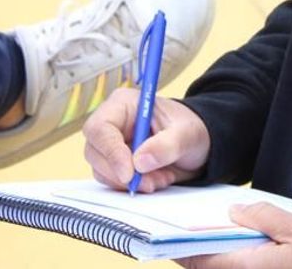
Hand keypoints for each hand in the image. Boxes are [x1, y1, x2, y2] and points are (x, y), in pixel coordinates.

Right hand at [83, 88, 210, 192]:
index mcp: (123, 104)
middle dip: (121, 173)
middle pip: (94, 152)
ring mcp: (111, 145)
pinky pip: (113, 182)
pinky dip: (134, 187)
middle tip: (150, 182)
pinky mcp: (115, 164)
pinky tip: (156, 180)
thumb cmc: (189, 129)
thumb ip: (166, 145)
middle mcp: (112, 123)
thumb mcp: (187, 134)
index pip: (100, 128)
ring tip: (161, 178)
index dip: (110, 152)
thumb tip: (140, 161)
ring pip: (102, 171)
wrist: (197, 144)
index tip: (129, 173)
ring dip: (131, 182)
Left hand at [175, 203, 291, 268]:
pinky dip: (226, 267)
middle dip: (194, 257)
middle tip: (184, 238)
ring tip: (206, 246)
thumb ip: (262, 216)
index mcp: (246, 268)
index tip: (170, 235)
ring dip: (210, 263)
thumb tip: (234, 211)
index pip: (200, 259)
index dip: (182, 248)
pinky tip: (234, 255)